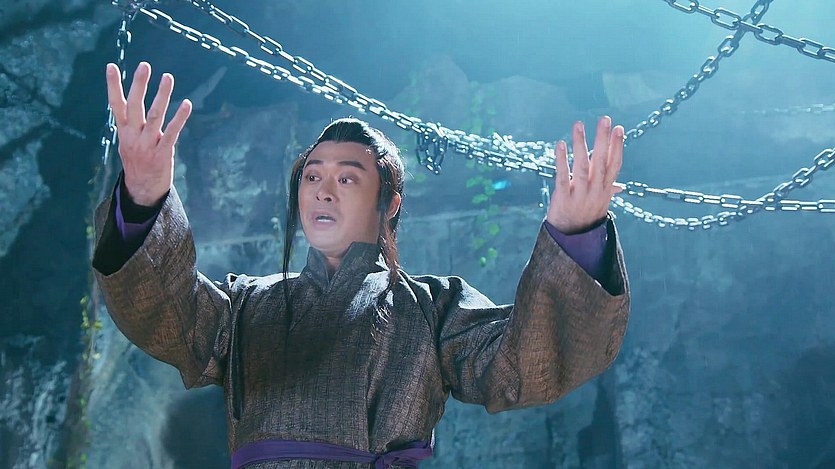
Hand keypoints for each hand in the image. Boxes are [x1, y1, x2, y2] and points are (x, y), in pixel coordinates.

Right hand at [106, 61, 191, 205]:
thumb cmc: (137, 162)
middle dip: (138, 85)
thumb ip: (130, 124)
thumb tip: (127, 103)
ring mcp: (147, 145)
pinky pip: (172, 133)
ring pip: (155, 116)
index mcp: (124, 131)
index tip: (110, 66)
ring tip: (167, 77)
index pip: (116, 104)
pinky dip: (179, 118)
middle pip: (134, 106)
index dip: (113, 86)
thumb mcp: (127, 142)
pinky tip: (186, 104)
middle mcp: (133, 136)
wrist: (142, 191)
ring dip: (162, 95)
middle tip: (144, 65)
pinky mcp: (162, 153)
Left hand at [546, 116, 623, 233]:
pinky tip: (560, 144)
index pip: (614, 164)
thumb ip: (608, 190)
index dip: (617, 146)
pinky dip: (561, 160)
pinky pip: (563, 177)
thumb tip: (620, 186)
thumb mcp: (599, 203)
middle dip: (603, 139)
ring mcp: (580, 195)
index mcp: (605, 189)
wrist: (571, 239)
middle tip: (604, 119)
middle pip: (601, 162)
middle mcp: (595, 191)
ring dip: (580, 144)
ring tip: (578, 125)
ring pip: (582, 166)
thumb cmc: (585, 216)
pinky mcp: (563, 198)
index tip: (619, 128)